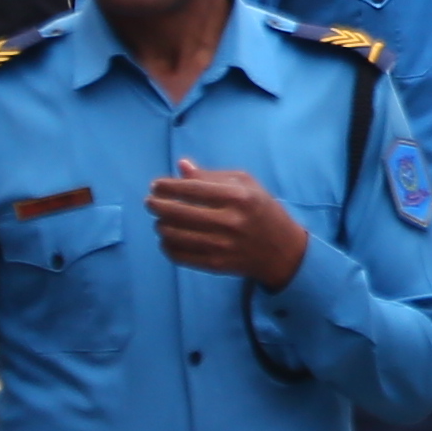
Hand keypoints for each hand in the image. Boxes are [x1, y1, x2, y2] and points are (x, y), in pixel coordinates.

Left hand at [146, 159, 309, 287]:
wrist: (281, 249)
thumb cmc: (261, 209)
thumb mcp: (246, 184)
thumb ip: (212, 175)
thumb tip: (181, 166)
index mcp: (238, 197)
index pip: (192, 189)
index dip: (168, 186)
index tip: (156, 186)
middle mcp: (229, 221)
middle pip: (178, 213)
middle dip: (157, 205)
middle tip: (150, 202)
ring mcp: (221, 245)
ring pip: (174, 235)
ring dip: (161, 225)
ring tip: (161, 219)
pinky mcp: (215, 264)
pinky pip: (179, 255)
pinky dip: (167, 245)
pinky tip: (168, 238)